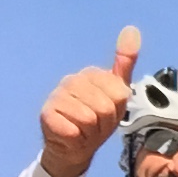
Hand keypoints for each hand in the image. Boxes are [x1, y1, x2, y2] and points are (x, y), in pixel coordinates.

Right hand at [39, 26, 140, 176]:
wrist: (75, 147)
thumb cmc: (98, 120)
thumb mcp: (117, 93)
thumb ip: (125, 62)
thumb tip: (131, 29)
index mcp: (91, 73)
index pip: (119, 94)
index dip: (117, 109)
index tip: (108, 113)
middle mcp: (72, 80)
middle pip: (105, 107)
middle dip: (104, 122)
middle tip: (95, 124)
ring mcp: (56, 95)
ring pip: (89, 119)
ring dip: (90, 131)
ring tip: (84, 130)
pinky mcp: (46, 114)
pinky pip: (73, 130)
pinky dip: (76, 138)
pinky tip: (71, 135)